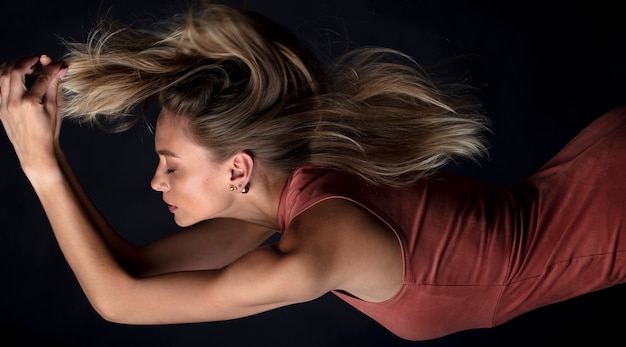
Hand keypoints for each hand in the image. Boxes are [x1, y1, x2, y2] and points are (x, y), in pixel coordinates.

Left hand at [0, 55, 66, 173]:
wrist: (36, 151)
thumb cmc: (49, 131)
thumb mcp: (56, 108)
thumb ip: (55, 85)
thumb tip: (60, 68)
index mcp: (31, 103)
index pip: (41, 77)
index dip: (51, 68)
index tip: (57, 63)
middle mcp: (14, 103)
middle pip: (16, 71)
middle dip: (26, 61)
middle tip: (36, 58)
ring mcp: (3, 106)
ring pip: (1, 76)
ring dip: (12, 65)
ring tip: (24, 64)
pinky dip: (1, 76)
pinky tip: (9, 72)